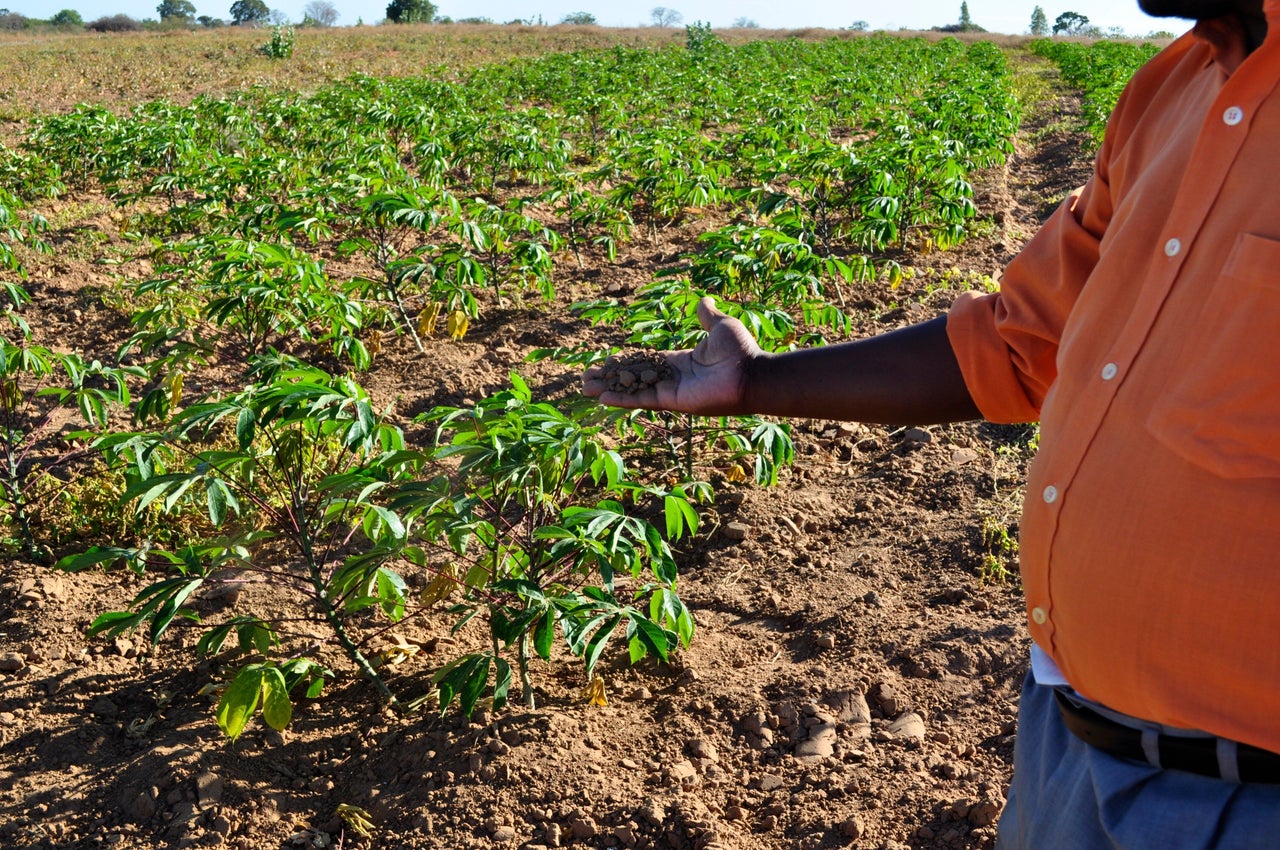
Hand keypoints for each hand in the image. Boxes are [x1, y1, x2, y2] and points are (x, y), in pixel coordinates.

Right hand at [582, 297, 760, 414]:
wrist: (751, 374)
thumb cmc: (740, 352)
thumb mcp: (721, 326)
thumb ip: (707, 316)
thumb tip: (702, 300)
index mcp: (681, 361)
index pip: (645, 361)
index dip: (625, 362)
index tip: (605, 361)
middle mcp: (673, 378)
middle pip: (634, 377)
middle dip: (610, 377)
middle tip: (586, 377)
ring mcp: (671, 391)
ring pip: (633, 389)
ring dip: (608, 388)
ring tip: (585, 387)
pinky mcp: (673, 402)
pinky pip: (643, 400)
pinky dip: (622, 399)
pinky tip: (602, 397)